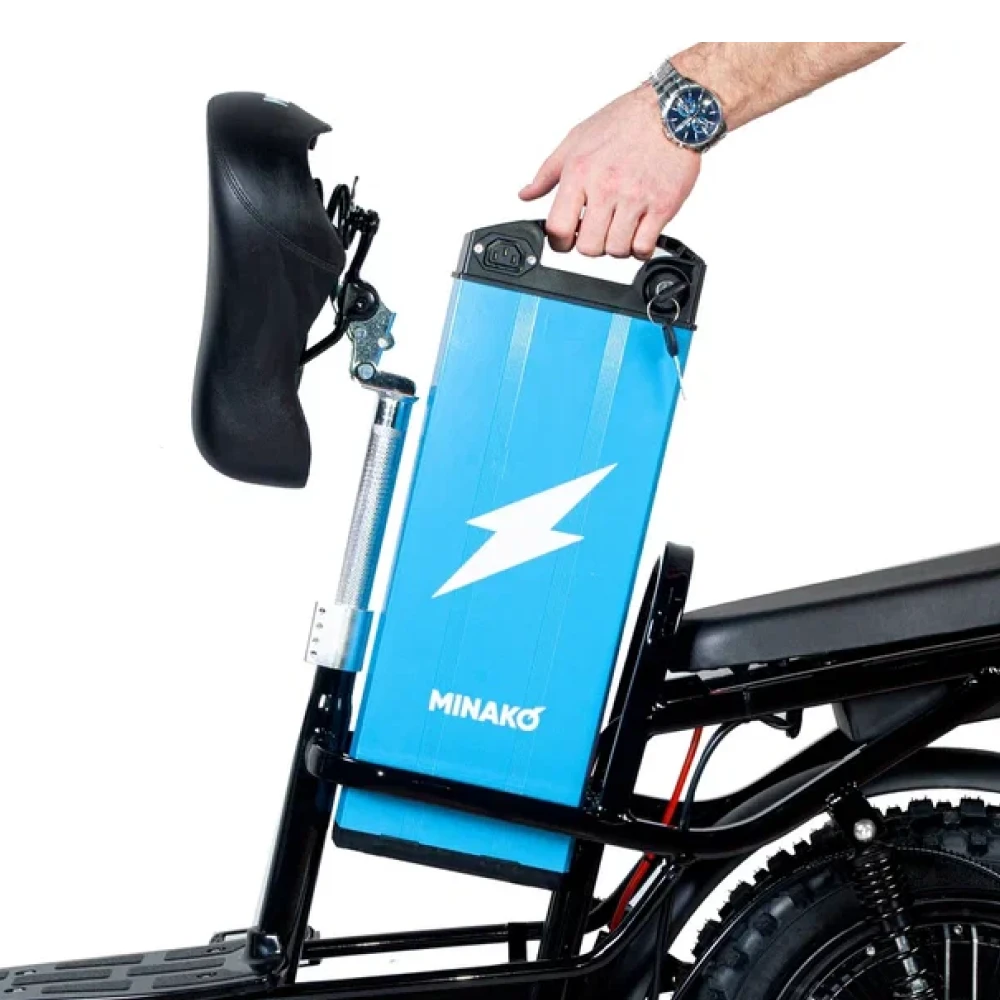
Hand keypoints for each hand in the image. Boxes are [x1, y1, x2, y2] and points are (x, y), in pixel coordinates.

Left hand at [519, 83, 700, 258]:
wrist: (672, 110)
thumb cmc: (624, 122)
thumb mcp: (576, 140)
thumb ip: (547, 173)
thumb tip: (526, 195)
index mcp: (580, 173)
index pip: (558, 229)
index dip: (559, 242)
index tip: (566, 239)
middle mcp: (606, 187)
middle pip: (588, 247)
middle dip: (590, 245)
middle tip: (597, 232)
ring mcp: (635, 198)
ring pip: (616, 250)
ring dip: (616, 246)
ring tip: (620, 228)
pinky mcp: (662, 206)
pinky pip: (644, 247)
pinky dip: (640, 247)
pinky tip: (639, 232)